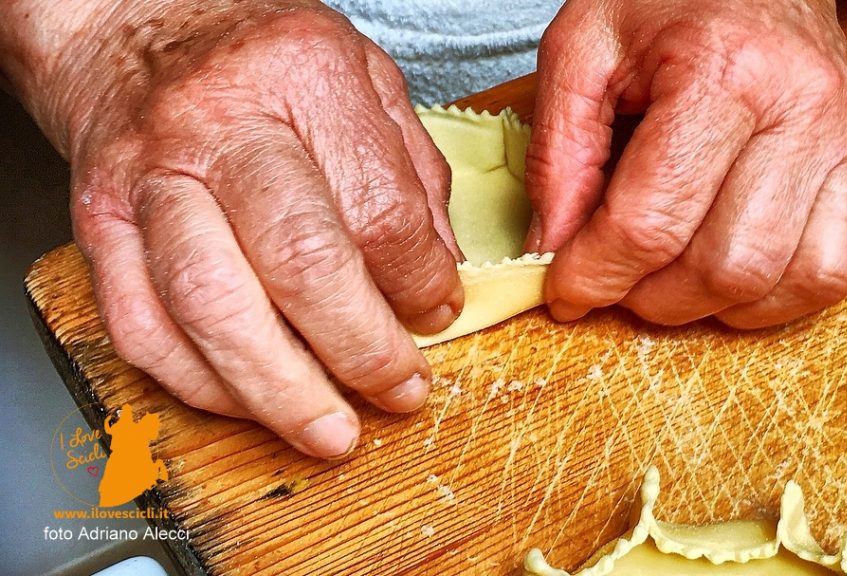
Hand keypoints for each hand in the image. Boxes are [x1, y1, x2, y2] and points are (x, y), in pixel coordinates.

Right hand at [2, 0, 462, 457]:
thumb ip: (411, 174)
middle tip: (400, 391)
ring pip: (212, 309)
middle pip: (299, 262)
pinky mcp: (98, 225)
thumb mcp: (364, 76)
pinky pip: (142, 328)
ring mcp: (149, 179)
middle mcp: (219, 126)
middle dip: (360, 350)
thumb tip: (437, 274)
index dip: (420, 282)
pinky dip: (203, 385)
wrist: (130, 24)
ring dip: (280, 391)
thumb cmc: (255, 52)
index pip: (380, 209)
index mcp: (303, 75)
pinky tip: (252, 401)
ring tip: (331, 430)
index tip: (438, 312)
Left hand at [526, 0, 846, 328]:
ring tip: (670, 277)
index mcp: (721, 71)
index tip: (565, 289)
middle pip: (725, 265)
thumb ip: (556, 155)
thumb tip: (552, 250)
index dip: (595, 274)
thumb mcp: (582, 51)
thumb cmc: (670, 1)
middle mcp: (803, 107)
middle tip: (617, 279)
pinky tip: (730, 270)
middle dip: (653, 298)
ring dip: (714, 305)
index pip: (651, 222)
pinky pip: (837, 272)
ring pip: (789, 282)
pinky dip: (775, 295)